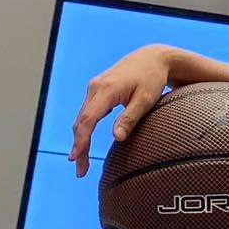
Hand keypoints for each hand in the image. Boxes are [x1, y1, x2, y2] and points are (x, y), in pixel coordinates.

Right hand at [68, 45, 171, 177]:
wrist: (152, 58)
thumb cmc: (152, 79)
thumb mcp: (145, 100)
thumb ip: (130, 118)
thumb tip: (116, 138)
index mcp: (106, 90)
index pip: (88, 120)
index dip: (81, 141)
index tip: (75, 158)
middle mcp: (95, 87)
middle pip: (81, 121)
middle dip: (79, 146)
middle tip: (81, 171)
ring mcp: (95, 88)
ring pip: (82, 118)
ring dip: (80, 139)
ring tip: (82, 162)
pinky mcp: (97, 90)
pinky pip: (87, 112)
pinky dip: (85, 128)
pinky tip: (85, 143)